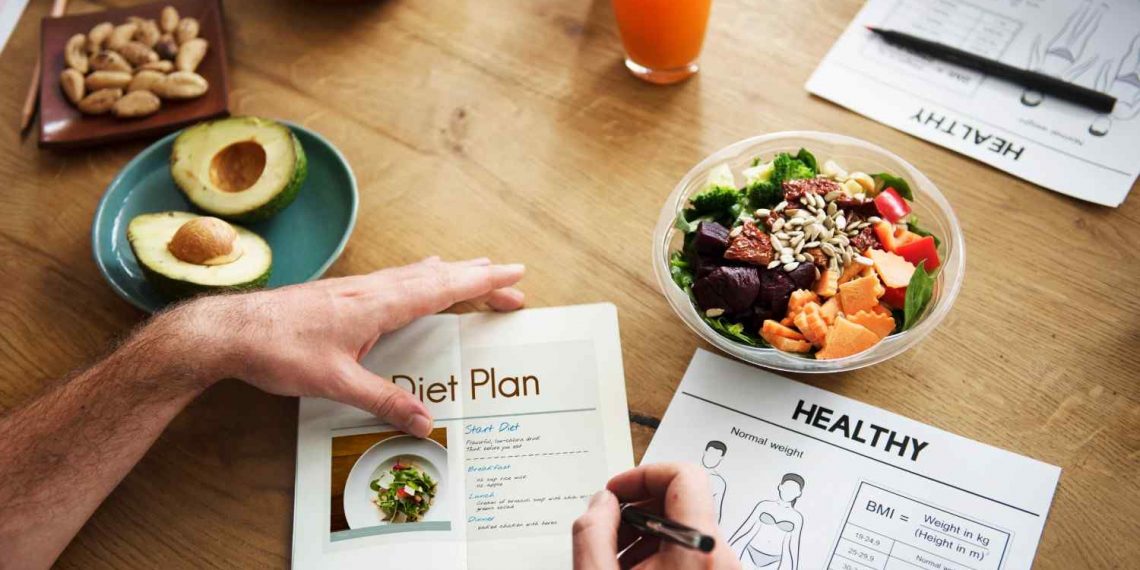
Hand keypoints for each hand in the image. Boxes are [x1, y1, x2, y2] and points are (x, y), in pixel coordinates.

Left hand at [173, 257, 524, 436]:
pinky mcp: (342, 295)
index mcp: (378, 304)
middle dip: (478, 277)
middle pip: (437, 276)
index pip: (443, 287)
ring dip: (451, 273)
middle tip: (512, 281)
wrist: (230, 331)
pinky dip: (422, 276)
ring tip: (475, 270)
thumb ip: (383, 401)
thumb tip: (425, 423)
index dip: (482, 281)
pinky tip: (417, 279)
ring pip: (416, 273)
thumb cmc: (278, 351)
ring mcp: (357, 288)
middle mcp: (372, 289)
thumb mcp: (335, 383)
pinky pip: (396, 278)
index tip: (514, 275)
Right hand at [573, 463, 739, 569]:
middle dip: (637, 508)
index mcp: (698, 548)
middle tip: (607, 527)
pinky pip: (690, 551)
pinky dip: (659, 553)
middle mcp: (719, 555)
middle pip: (682, 501)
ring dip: (645, 533)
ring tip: (615, 558)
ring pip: (683, 528)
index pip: (684, 475)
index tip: (616, 492)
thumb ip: (593, 531)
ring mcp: (722, 569)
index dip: (643, 475)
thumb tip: (602, 502)